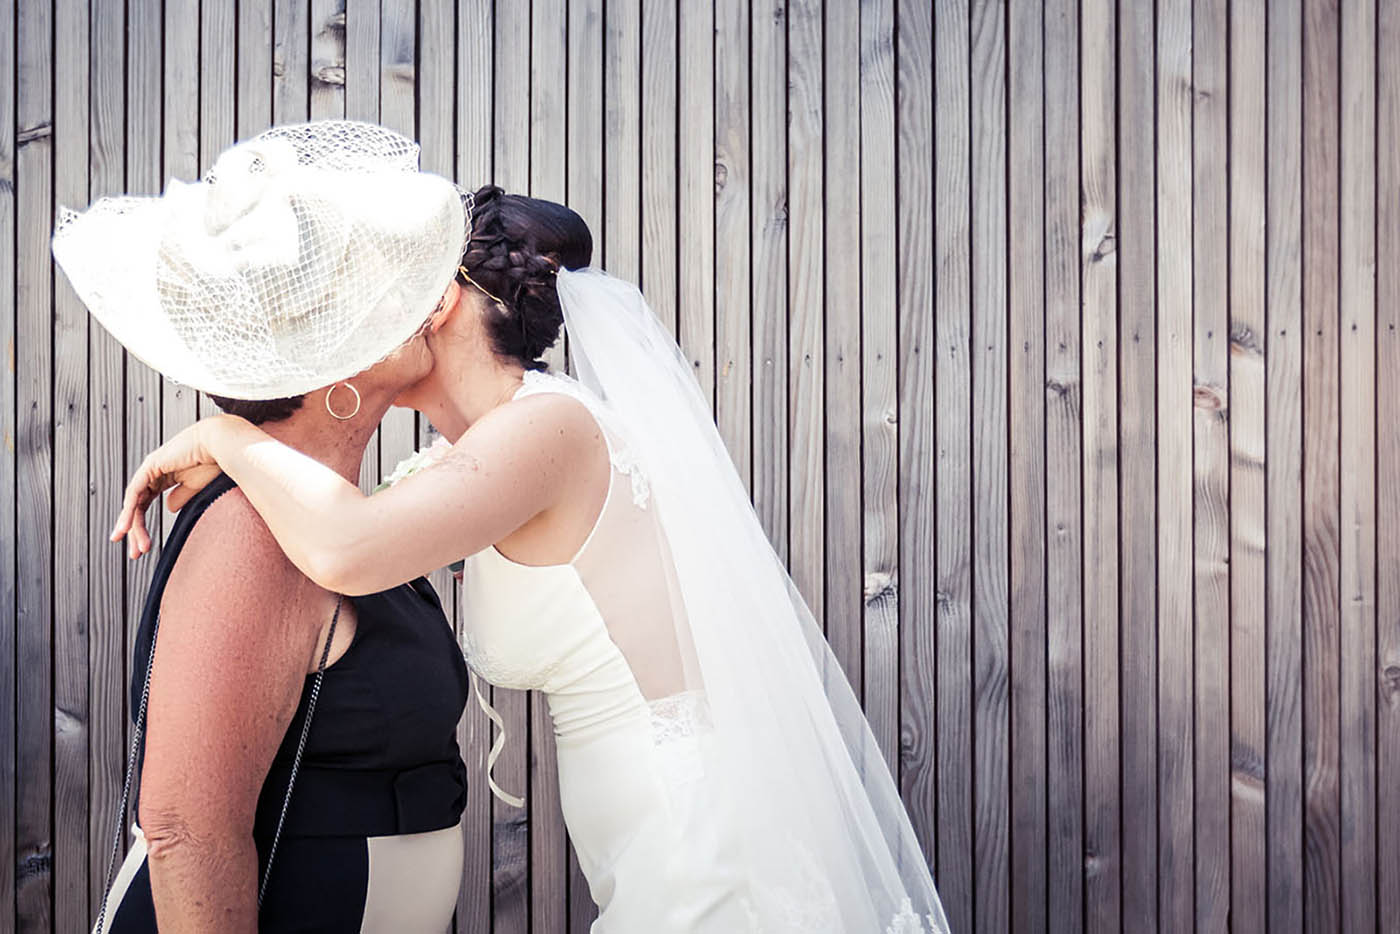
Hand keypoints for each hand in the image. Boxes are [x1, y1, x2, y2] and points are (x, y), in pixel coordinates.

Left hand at [110, 417, 230, 557]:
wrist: (220, 445)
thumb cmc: (214, 462)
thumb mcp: (195, 486)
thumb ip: (181, 496)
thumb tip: (168, 508)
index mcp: (164, 474)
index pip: (145, 503)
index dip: (141, 524)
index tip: (143, 546)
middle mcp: (153, 471)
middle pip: (138, 505)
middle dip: (136, 531)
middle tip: (136, 553)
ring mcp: (150, 468)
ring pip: (134, 502)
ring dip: (131, 526)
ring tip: (132, 548)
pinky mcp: (150, 466)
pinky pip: (135, 492)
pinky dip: (129, 511)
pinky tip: (126, 528)